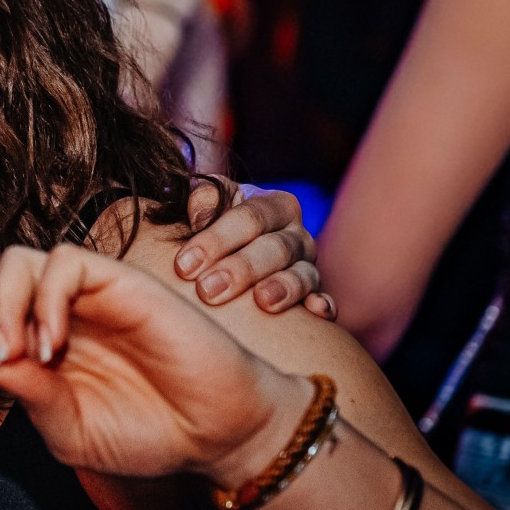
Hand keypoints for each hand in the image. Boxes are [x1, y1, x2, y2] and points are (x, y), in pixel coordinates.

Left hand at [0, 213, 310, 485]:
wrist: (217, 433)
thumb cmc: (147, 435)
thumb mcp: (71, 433)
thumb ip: (27, 396)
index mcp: (23, 355)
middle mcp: (42, 314)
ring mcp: (78, 292)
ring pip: (10, 259)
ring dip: (0, 306)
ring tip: (14, 352)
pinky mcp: (116, 277)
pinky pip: (60, 263)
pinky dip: (45, 299)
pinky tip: (54, 340)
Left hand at [175, 181, 331, 317]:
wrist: (238, 247)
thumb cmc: (217, 224)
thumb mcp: (209, 204)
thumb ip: (202, 199)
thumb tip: (197, 211)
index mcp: (274, 205)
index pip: (249, 218)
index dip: (216, 240)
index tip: (184, 265)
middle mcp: (296, 234)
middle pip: (275, 248)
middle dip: (241, 269)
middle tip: (207, 291)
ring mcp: (309, 266)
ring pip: (303, 275)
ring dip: (283, 288)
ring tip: (263, 302)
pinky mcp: (316, 295)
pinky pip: (326, 301)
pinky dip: (324, 305)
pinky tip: (316, 310)